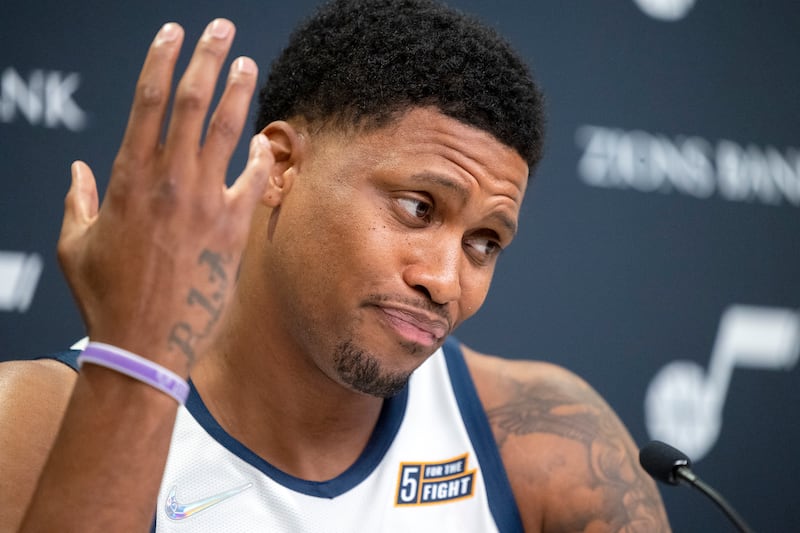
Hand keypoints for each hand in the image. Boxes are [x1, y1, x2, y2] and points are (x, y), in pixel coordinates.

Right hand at [57, 19, 271, 373]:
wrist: (145, 343)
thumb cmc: (106, 297)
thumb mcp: (75, 246)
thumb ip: (78, 202)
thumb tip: (77, 170)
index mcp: (127, 179)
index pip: (146, 102)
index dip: (161, 61)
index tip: (172, 33)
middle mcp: (167, 182)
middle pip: (191, 102)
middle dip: (206, 58)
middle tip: (220, 29)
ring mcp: (204, 203)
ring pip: (225, 132)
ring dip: (238, 92)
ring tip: (247, 64)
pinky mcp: (232, 229)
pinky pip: (253, 181)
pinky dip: (259, 157)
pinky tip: (263, 140)